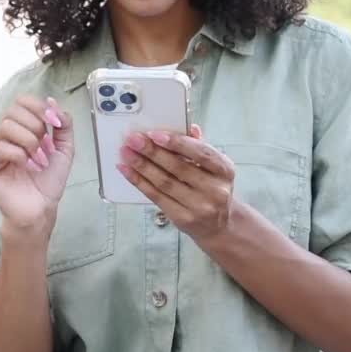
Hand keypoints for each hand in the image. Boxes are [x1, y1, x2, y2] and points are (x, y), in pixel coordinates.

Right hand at [0, 95, 74, 236]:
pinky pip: (0, 148)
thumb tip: (51, 100)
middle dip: (36, 127)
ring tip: (39, 160)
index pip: (21, 101)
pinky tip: (29, 168)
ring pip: (6, 126)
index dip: (38, 106)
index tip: (55, 122)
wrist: (42, 208)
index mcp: (20, 128)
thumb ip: (63, 124)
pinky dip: (20, 156)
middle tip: (46, 148)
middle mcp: (3, 135)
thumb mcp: (64, 148)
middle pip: (13, 110)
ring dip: (30, 142)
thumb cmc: (49, 181)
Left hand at [116, 124, 236, 242]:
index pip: (201, 153)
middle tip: (133, 139)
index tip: (154, 134)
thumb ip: (200, 146)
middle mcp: (215, 190)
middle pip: (178, 168)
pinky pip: (156, 196)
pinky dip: (138, 181)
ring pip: (164, 182)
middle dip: (153, 152)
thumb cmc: (212, 187)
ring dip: (141, 165)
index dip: (177, 143)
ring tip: (126, 152)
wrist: (220, 225)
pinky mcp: (183, 218)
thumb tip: (188, 126)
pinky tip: (126, 170)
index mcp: (225, 171)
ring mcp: (199, 206)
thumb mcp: (214, 167)